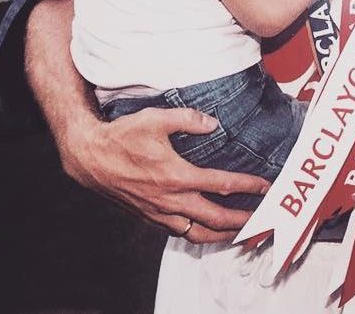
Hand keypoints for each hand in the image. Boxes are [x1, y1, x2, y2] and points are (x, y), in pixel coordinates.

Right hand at [59, 107, 270, 243]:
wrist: (88, 156)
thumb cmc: (122, 136)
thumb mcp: (156, 118)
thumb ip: (189, 119)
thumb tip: (213, 123)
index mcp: (177, 176)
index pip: (221, 185)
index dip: (247, 186)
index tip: (265, 187)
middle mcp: (170, 200)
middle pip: (215, 218)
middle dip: (242, 220)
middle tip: (263, 220)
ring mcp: (158, 212)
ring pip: (196, 233)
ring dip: (221, 235)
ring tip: (240, 233)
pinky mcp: (148, 216)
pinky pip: (178, 232)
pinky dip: (197, 234)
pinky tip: (205, 229)